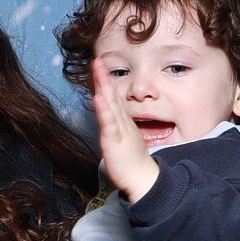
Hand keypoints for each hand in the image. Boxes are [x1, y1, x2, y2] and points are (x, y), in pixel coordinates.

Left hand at [91, 64, 158, 201]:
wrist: (142, 179)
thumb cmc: (131, 161)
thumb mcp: (122, 138)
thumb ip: (116, 126)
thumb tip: (109, 115)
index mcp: (122, 122)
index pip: (113, 98)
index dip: (106, 82)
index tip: (99, 67)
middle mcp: (121, 122)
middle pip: (112, 96)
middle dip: (104, 78)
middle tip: (97, 61)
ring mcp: (119, 130)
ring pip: (111, 105)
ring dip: (104, 86)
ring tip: (98, 70)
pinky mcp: (115, 141)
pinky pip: (109, 124)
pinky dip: (104, 110)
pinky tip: (98, 98)